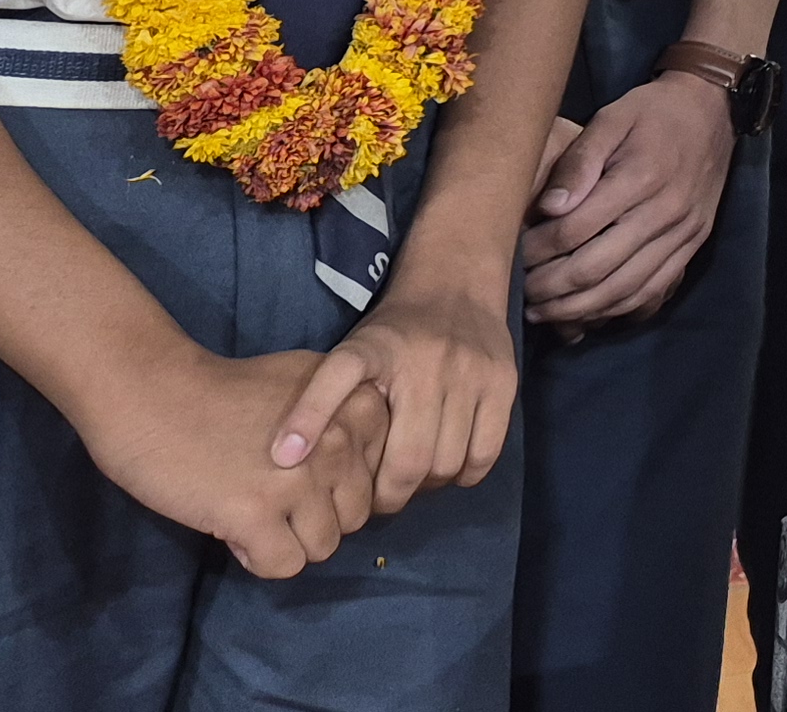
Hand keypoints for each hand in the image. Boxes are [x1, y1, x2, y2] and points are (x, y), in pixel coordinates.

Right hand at [82, 345, 392, 578]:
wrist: (151, 394)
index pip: (377, 476)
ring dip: (287, 539)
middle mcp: (341, 441)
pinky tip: (231, 526)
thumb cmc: (225, 391)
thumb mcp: (308, 386)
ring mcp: (301, 479)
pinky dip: (258, 557)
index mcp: (358, 407)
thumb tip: (366, 474)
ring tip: (249, 509)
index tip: (298, 466)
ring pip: (325, 546)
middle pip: (355, 516)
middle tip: (270, 495)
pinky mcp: (256, 513)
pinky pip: (285, 565)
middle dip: (315, 516)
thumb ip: (347, 423)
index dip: (336, 483)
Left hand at [272, 272, 518, 514]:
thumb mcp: (349, 354)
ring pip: (449, 462)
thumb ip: (321, 400)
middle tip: (378, 500)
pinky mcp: (503, 383)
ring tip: (413, 481)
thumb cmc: (393, 336)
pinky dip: (465, 474)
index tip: (296, 467)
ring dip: (428, 486)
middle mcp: (425, 361)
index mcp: (374, 351)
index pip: (333, 384)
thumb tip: (283, 459)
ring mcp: (470, 373)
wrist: (454, 286)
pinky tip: (448, 467)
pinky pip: (485, 453)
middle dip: (390, 495)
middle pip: (409, 461)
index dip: (309, 428)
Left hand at [520, 74, 735, 328]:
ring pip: (624, 289)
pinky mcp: (694, 246)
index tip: (511, 255)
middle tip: (520, 293)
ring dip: (579, 309)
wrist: (713, 112)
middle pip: (597, 268)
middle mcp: (666, 213)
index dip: (537, 250)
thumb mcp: (611, 118)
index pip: (575, 230)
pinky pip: (652, 291)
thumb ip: (578, 161)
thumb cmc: (651, 113)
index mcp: (640, 178)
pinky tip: (588, 313)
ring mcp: (684, 234)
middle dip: (550, 289)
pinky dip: (616, 310)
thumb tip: (548, 208)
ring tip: (544, 312)